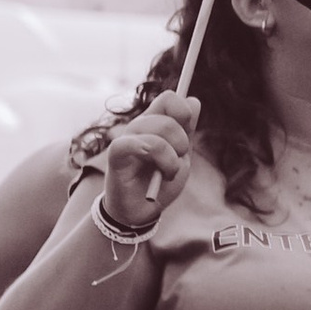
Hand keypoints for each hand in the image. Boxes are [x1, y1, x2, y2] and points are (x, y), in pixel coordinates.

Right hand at [102, 91, 198, 232]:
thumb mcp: (180, 154)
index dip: (184, 111)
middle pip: (168, 116)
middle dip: (182, 141)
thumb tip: (194, 100)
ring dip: (171, 159)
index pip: (169, 99)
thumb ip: (186, 128)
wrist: (141, 210)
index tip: (189, 131)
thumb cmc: (159, 182)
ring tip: (168, 173)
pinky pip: (133, 144)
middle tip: (179, 160)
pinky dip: (154, 158)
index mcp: (154, 123)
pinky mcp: (115, 154)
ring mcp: (126, 138)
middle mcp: (138, 126)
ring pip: (157, 134)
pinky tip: (159, 172)